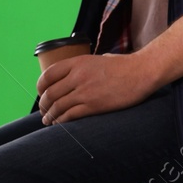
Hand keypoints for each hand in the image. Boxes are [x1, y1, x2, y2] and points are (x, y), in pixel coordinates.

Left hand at [37, 54, 156, 124]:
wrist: (142, 72)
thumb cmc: (124, 65)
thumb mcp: (100, 58)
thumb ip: (85, 66)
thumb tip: (78, 73)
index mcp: (78, 62)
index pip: (48, 75)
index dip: (40, 87)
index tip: (42, 94)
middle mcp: (78, 76)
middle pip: (50, 94)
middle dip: (44, 105)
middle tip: (45, 110)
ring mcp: (85, 91)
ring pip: (57, 107)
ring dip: (49, 116)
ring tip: (48, 120)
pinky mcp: (93, 105)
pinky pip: (69, 116)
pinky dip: (61, 122)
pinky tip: (60, 124)